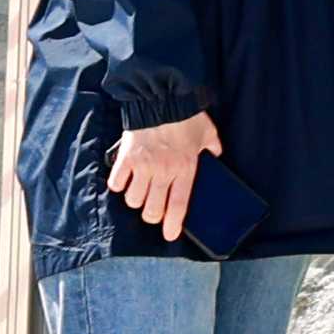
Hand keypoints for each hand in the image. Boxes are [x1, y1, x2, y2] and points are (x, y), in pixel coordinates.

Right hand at [107, 113, 222, 242]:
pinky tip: (124, 181)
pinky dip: (119, 185)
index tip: (169, 235)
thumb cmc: (187, 116)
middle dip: (152, 215)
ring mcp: (143, 166)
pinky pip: (117, 182)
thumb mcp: (208, 133)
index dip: (173, 223)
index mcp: (185, 169)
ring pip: (133, 200)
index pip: (179, 205)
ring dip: (136, 200)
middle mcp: (163, 172)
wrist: (161, 98)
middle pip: (152, 209)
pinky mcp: (125, 158)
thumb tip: (216, 156)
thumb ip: (213, 148)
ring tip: (140, 192)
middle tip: (153, 211)